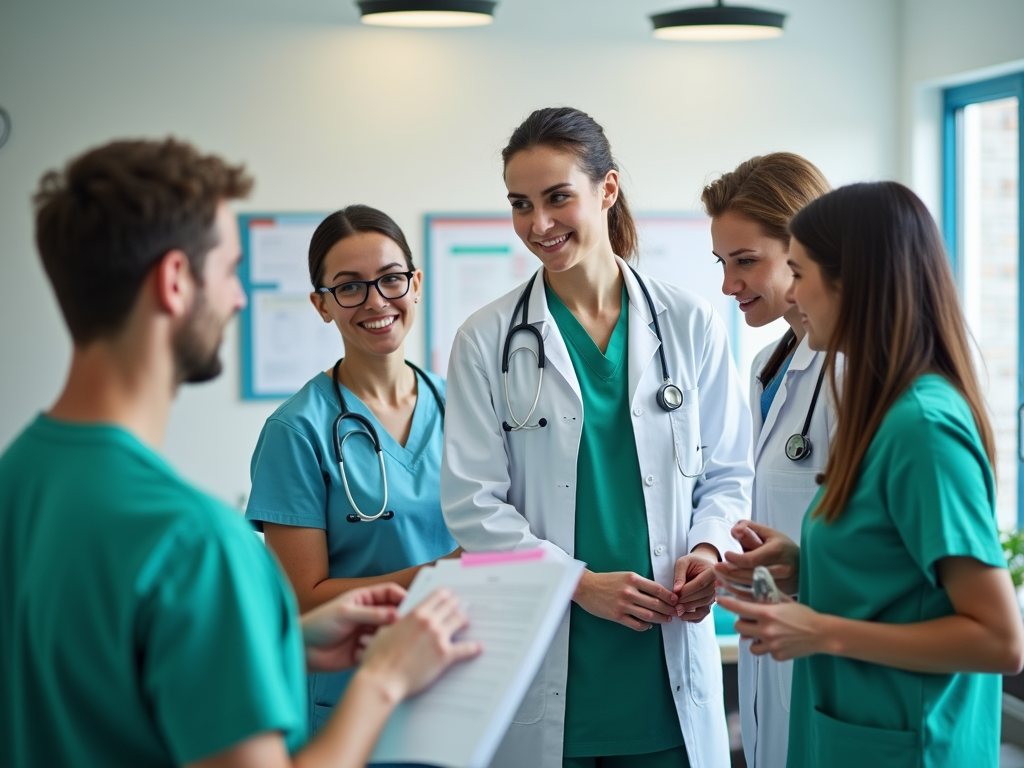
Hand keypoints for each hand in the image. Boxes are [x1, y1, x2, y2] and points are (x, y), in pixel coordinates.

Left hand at [300, 583, 405, 672]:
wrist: (303, 650)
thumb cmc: (319, 624)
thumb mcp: (345, 613)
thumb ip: (371, 614)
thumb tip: (397, 615)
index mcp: (366, 599)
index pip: (391, 593)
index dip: (403, 598)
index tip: (413, 608)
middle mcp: (370, 615)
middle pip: (394, 615)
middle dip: (395, 622)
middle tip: (392, 629)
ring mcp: (368, 633)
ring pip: (388, 634)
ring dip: (379, 638)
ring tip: (362, 640)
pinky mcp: (366, 651)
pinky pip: (378, 651)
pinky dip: (371, 651)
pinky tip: (356, 652)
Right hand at [358, 588, 481, 702]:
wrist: (382, 680)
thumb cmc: (378, 658)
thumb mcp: (386, 631)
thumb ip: (400, 623)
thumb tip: (404, 621)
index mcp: (416, 614)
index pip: (438, 595)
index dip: (447, 595)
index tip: (450, 596)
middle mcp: (430, 622)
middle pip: (452, 605)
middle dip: (457, 605)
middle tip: (460, 607)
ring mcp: (439, 638)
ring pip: (460, 620)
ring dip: (464, 620)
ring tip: (466, 623)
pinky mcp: (444, 656)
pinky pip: (465, 648)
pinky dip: (474, 647)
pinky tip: (479, 647)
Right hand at [573, 570, 677, 630]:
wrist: (585, 586)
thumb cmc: (605, 580)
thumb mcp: (625, 576)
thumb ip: (639, 584)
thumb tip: (656, 594)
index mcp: (633, 579)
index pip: (657, 589)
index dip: (669, 596)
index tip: (676, 601)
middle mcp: (629, 591)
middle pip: (656, 603)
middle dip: (668, 609)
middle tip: (676, 613)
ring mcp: (623, 604)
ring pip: (648, 614)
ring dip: (660, 619)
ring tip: (667, 620)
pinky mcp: (617, 615)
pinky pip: (636, 624)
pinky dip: (645, 626)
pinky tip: (649, 626)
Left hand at [673, 544, 718, 621]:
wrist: (702, 564)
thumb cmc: (692, 562)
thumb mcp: (683, 562)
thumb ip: (679, 575)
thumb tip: (676, 590)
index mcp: (713, 572)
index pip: (700, 584)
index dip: (687, 590)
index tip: (675, 593)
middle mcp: (717, 585)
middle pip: (702, 596)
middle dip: (687, 601)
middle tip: (673, 604)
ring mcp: (715, 595)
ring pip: (703, 606)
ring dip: (689, 611)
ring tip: (676, 610)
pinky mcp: (710, 603)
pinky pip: (704, 613)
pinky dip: (694, 617)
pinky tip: (683, 616)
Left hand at [714, 520, 800, 595]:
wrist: (803, 567)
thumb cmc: (783, 548)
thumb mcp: (769, 533)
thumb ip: (749, 528)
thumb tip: (735, 531)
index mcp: (777, 551)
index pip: (752, 559)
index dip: (736, 559)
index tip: (726, 555)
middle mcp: (781, 568)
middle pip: (750, 574)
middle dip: (730, 572)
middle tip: (716, 568)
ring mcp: (781, 584)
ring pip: (752, 586)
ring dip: (732, 583)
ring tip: (719, 577)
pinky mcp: (779, 594)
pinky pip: (756, 596)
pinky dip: (740, 593)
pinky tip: (728, 588)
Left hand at [717, 593, 827, 660]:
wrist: (821, 634)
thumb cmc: (805, 616)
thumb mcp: (785, 601)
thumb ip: (769, 597)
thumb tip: (757, 590)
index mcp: (767, 613)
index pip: (739, 607)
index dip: (726, 603)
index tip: (719, 600)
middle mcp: (766, 630)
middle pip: (739, 628)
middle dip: (742, 623)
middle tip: (750, 621)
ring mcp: (771, 645)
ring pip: (749, 644)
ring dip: (753, 639)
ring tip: (763, 634)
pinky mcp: (777, 655)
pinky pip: (765, 652)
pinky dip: (768, 647)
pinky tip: (778, 642)